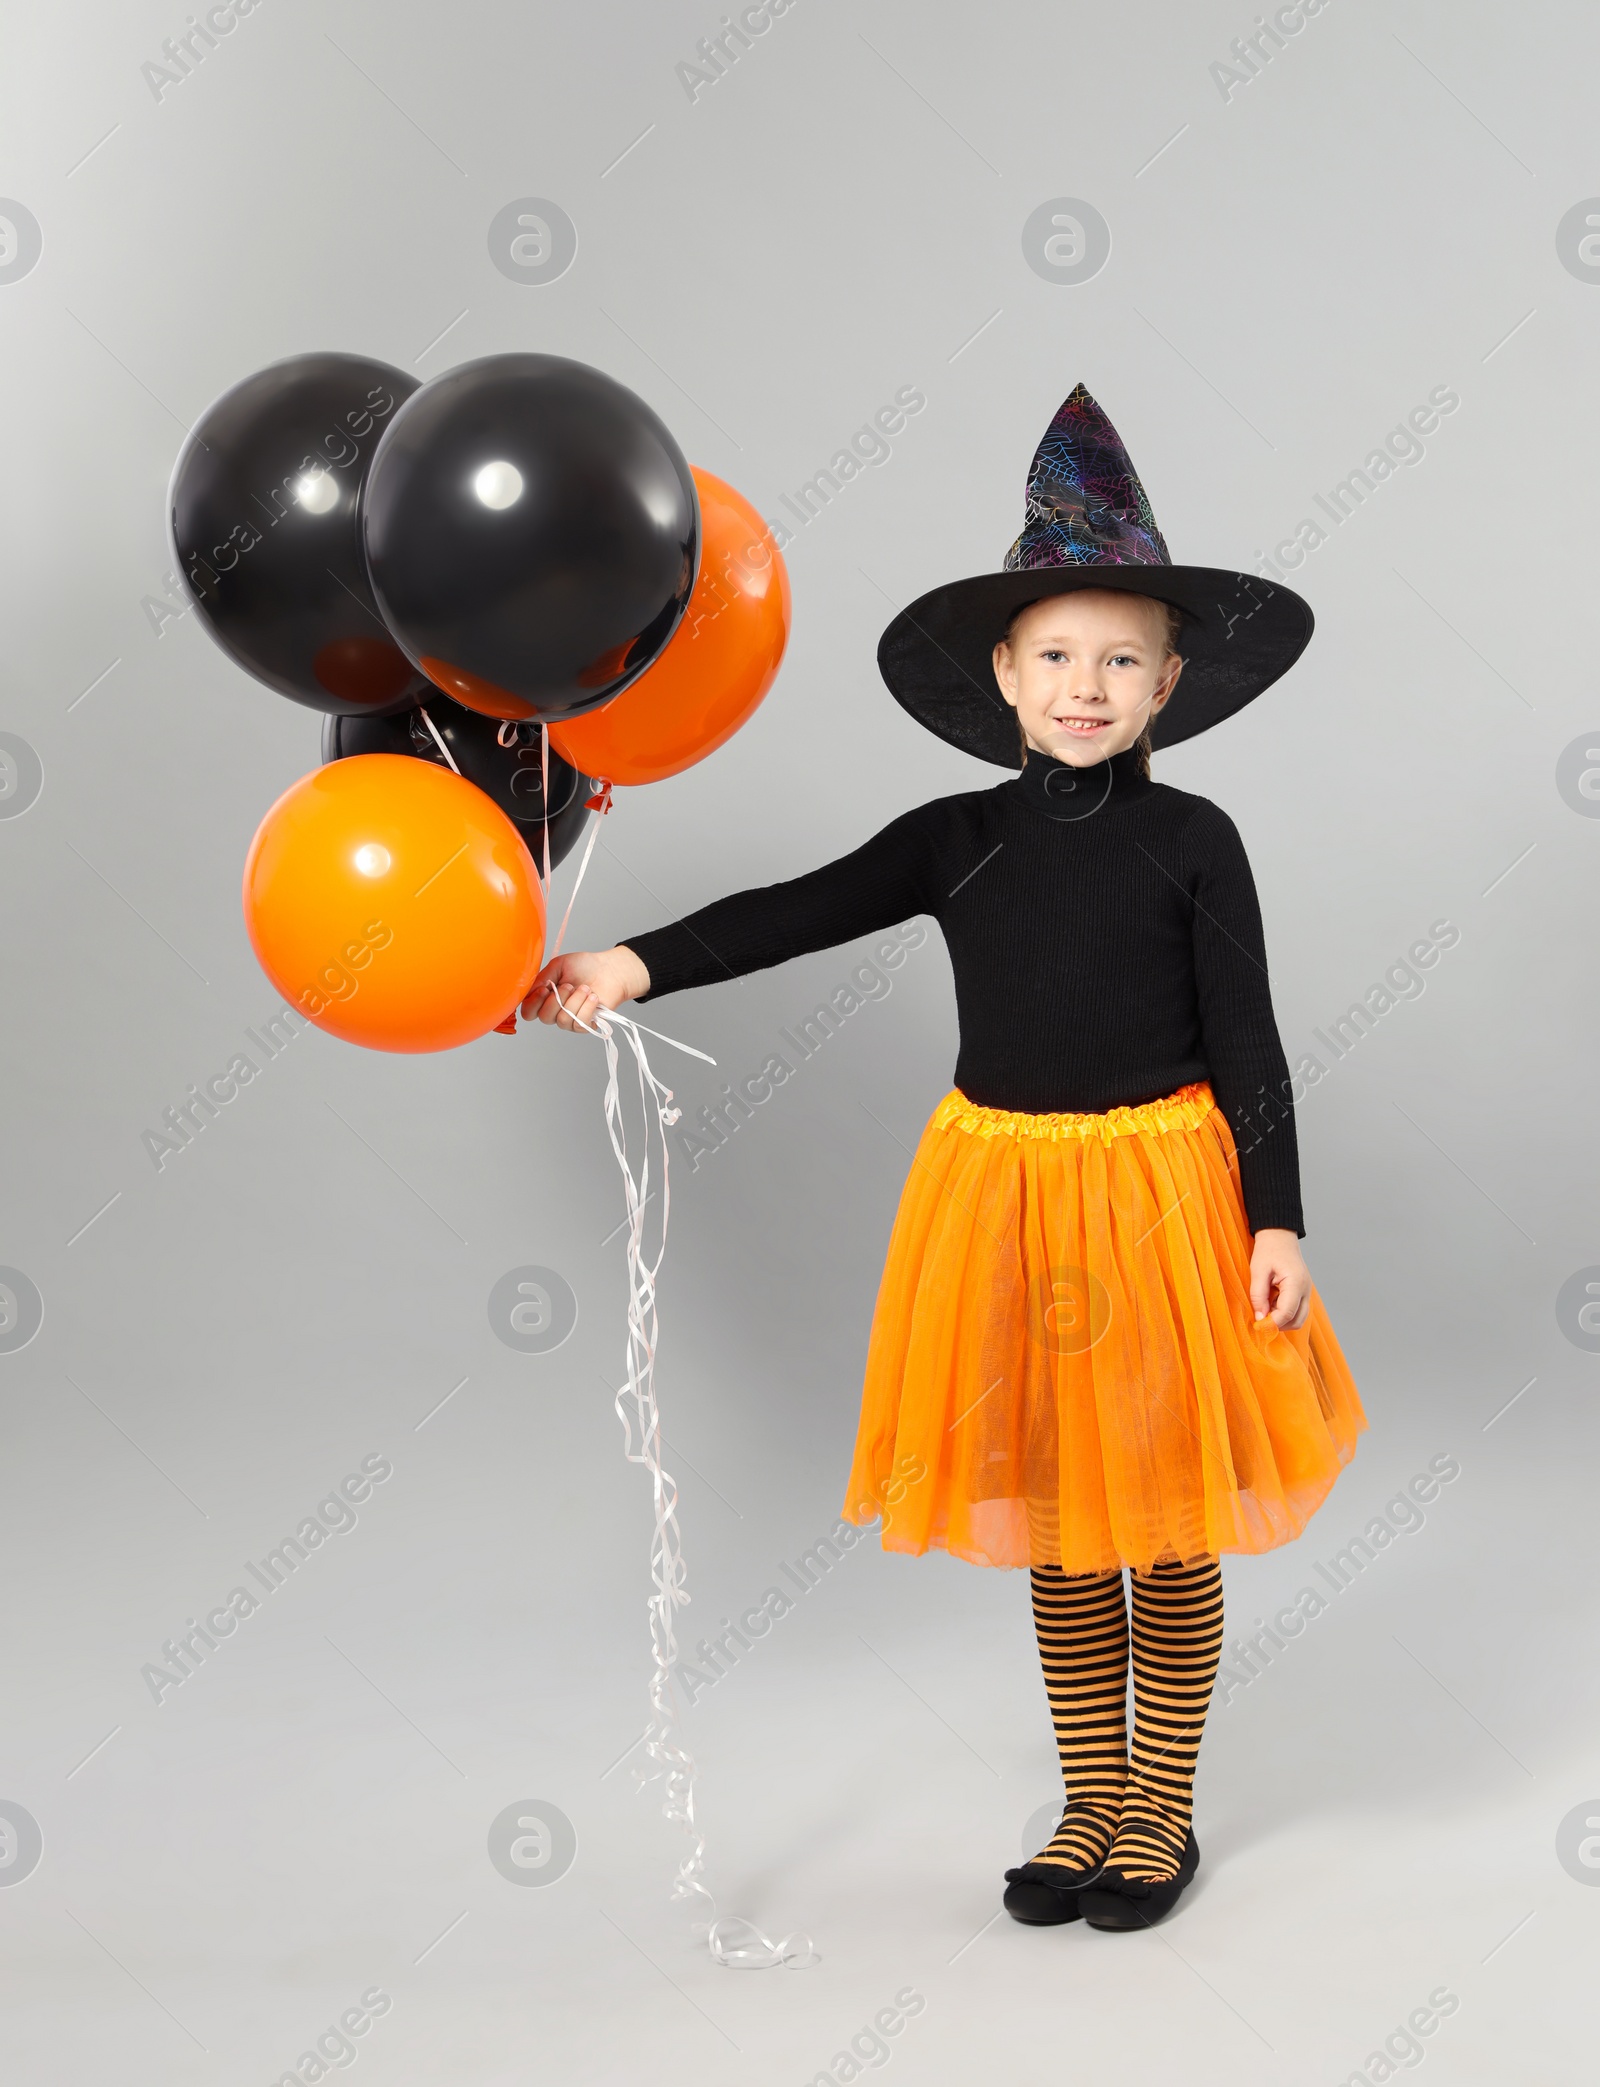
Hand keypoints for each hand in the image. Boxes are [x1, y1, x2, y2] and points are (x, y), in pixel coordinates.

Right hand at [520, 945, 650, 1031]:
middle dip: (558, 999)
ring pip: (563, 1020)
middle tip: (569, 985)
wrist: (609, 970)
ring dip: (575, 1001)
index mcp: (544, 998)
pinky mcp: (585, 1025)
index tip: (545, 988)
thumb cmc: (585, 966)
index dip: (533, 1003)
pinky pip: (580, 1023)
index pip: (529, 1011)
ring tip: (585, 988)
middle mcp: (555, 1012)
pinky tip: (593, 997)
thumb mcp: (558, 965)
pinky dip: (587, 1007)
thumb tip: (531, 990)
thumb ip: (541, 978)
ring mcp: (570, 1020)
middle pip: (544, 1018)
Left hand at [1250, 1228, 1310, 1330]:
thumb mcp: (1257, 1271)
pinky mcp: (1303, 1292)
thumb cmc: (1268, 1250)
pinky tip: (1271, 1303)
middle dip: (1279, 1325)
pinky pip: (1297, 1310)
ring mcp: (1307, 1291)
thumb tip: (1260, 1317)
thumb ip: (1258, 1295)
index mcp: (1296, 1282)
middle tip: (1260, 1319)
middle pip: (1297, 1320)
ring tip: (1266, 1308)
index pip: (1287, 1313)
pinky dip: (1285, 1313)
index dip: (1272, 1323)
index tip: (1257, 1326)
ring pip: (1299, 1318)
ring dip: (1282, 1320)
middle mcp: (1306, 1289)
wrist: (1280, 1236)